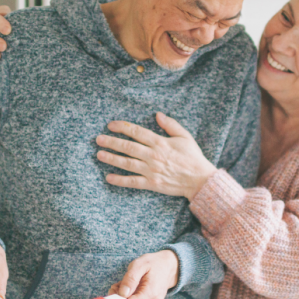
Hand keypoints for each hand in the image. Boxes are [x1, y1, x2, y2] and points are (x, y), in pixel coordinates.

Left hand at [96, 112, 216, 199]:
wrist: (200, 180)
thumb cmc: (193, 157)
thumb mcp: (185, 136)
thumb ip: (171, 125)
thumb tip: (158, 114)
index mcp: (160, 143)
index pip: (137, 132)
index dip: (122, 127)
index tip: (110, 125)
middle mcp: (153, 156)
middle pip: (128, 147)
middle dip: (111, 142)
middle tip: (98, 139)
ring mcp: (151, 170)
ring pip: (127, 163)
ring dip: (112, 158)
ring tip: (99, 154)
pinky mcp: (152, 184)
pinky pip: (133, 182)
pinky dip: (120, 180)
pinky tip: (108, 178)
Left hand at [110, 250, 178, 298]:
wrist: (167, 269)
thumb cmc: (153, 265)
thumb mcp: (139, 264)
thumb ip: (130, 279)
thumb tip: (122, 294)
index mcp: (151, 294)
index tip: (113, 288)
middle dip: (119, 297)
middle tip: (122, 283)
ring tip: (130, 286)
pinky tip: (134, 293)